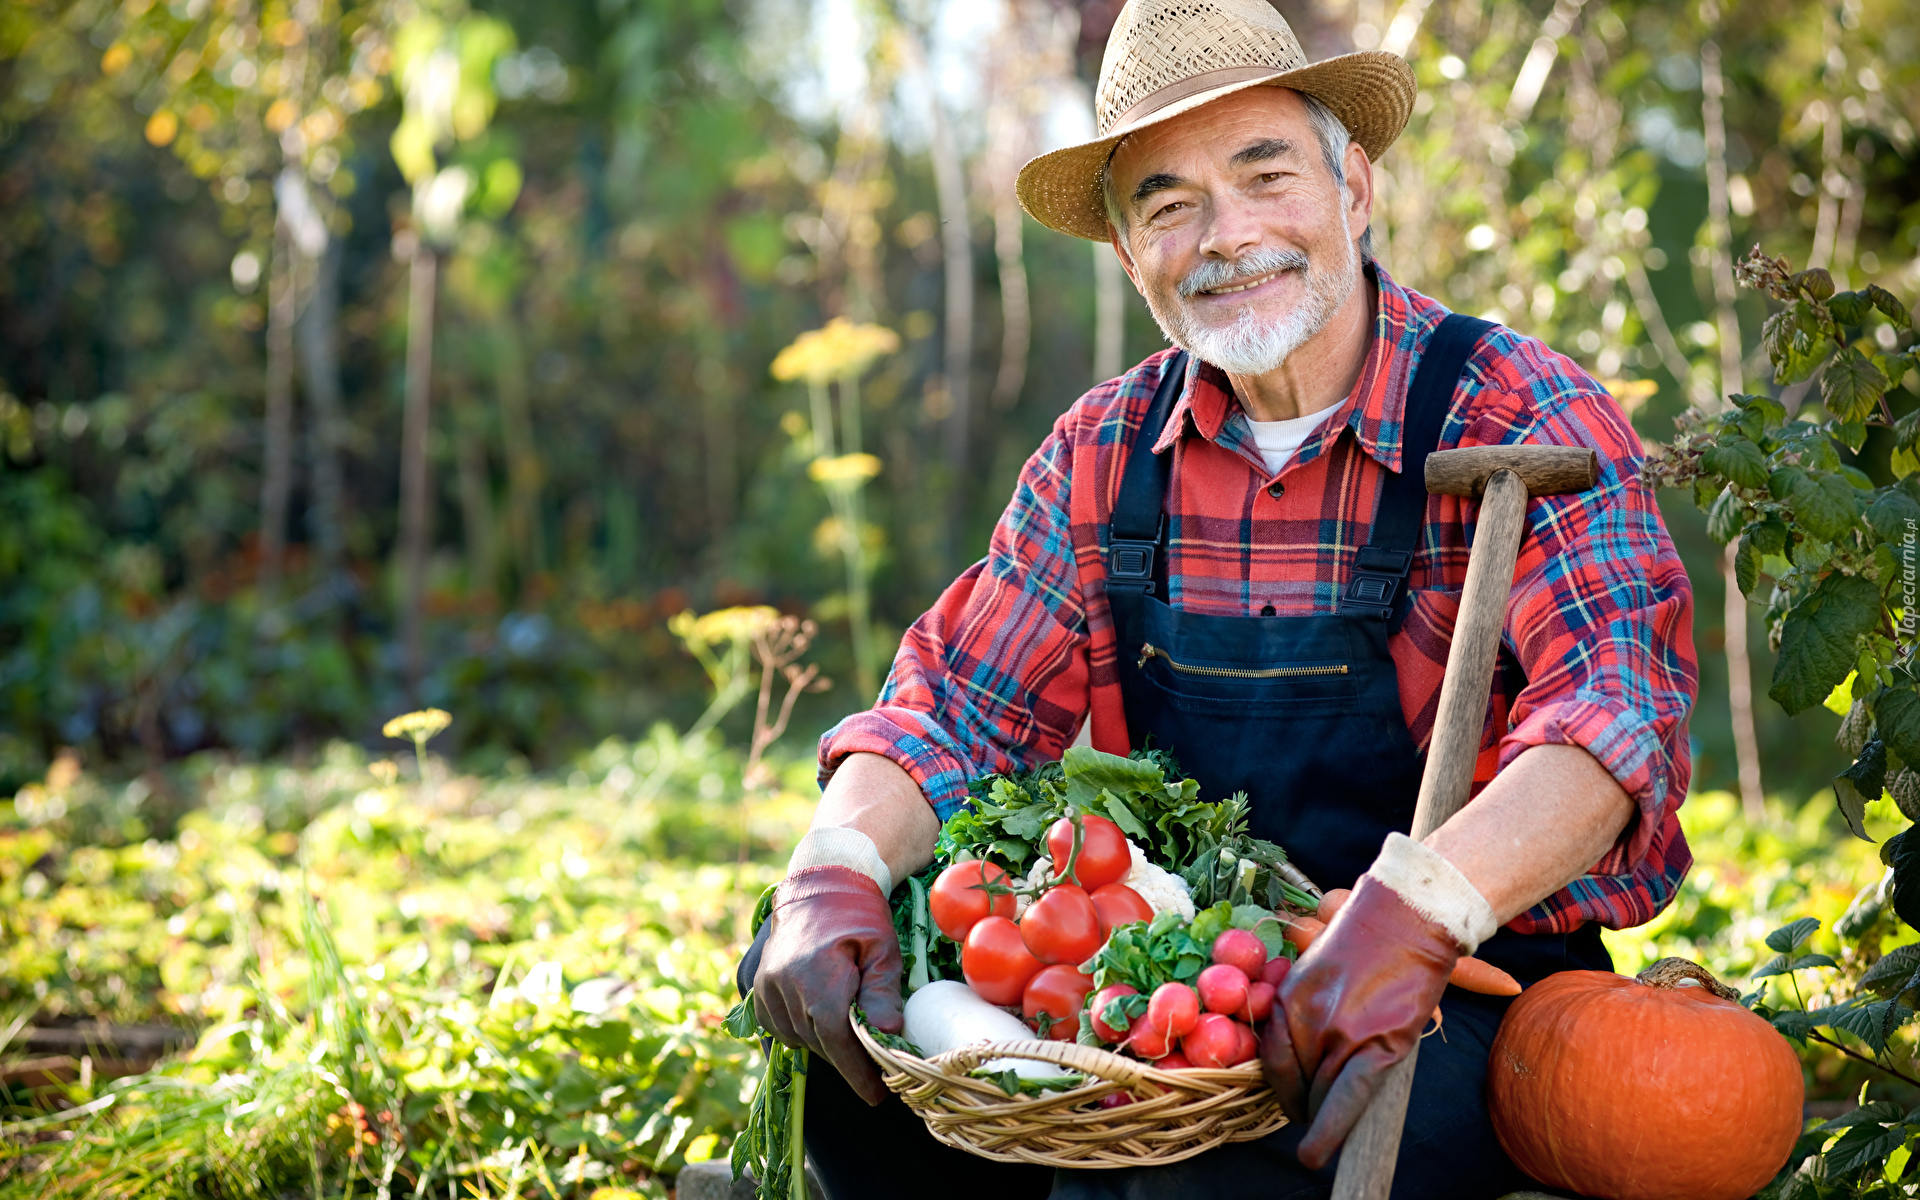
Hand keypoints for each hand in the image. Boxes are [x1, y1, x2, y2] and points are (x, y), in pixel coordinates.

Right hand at [753, 864, 903, 1105]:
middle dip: (846, 1057)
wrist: (821, 880)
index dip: (857, 1072)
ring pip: (797, 1037)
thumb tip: (886, 1035)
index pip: (836, 1042)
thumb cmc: (859, 914)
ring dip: (823, 1042)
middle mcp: (784, 985)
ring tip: (849, 1030)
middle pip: (818, 1043)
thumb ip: (883, 993)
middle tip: (874, 1064)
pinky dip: (801, 1030)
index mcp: (817, 978)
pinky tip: (821, 1018)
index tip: (876, 1094)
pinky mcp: (757, 985)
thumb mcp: (882, 949)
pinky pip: (778, 1025)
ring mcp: (766, 985)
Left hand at [1260, 874, 1462, 1168]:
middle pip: (1298, 1085)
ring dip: (1324, 1120)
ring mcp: (1340, 1034)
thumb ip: (1306, 1017)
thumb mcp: (1317, 976)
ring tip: (1330, 1133)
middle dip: (1307, 1105)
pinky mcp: (1378, 1045)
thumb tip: (1308, 1063)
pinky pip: (1348, 1099)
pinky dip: (1332, 1129)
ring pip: (1323, 1097)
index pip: (1274, 1064)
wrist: (1405, 918)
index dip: (1285, 1092)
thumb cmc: (1367, 944)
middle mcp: (1306, 1020)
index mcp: (1287, 1002)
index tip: (1295, 1107)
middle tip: (1318, 1118)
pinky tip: (1318, 1152)